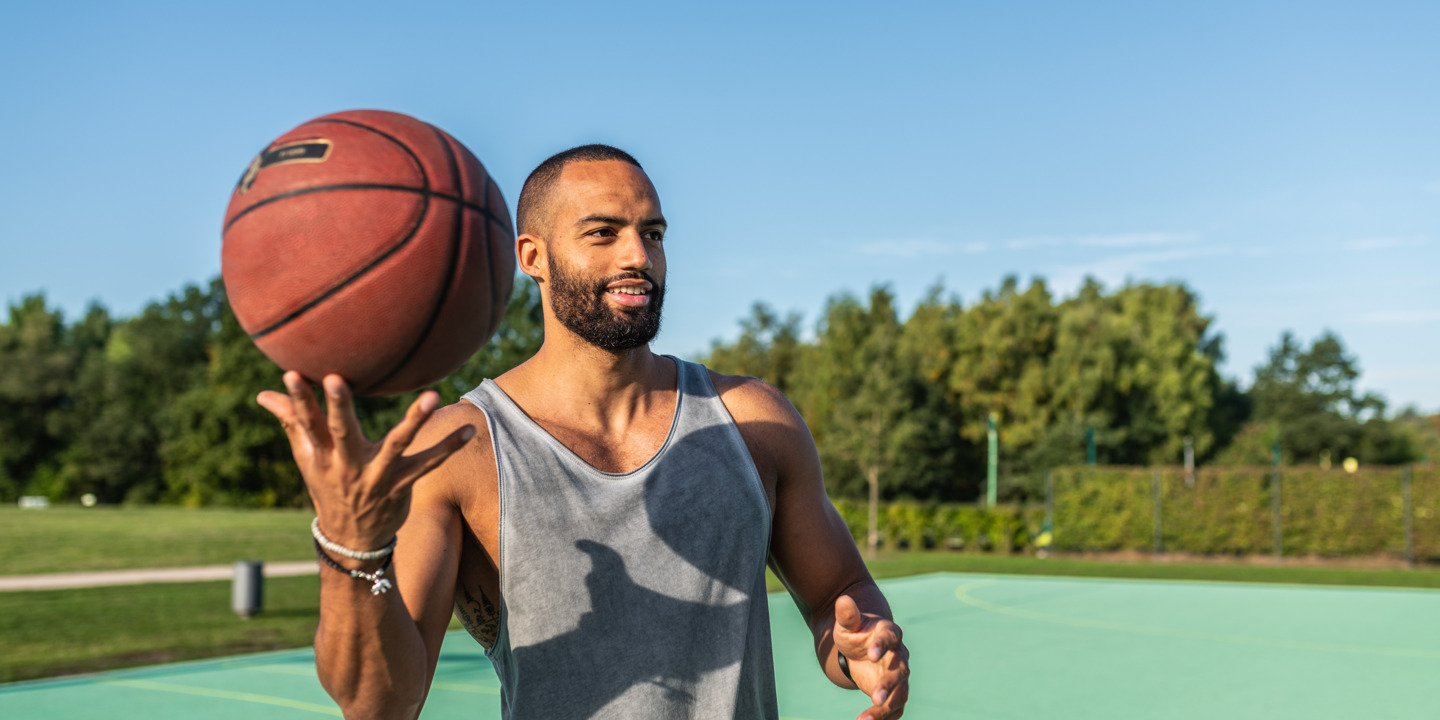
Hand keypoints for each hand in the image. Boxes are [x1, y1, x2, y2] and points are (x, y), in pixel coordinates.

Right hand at [257, 371, 473, 551]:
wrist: (352, 539)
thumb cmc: (328, 486)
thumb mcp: (307, 458)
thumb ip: (292, 421)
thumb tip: (264, 393)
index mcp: (320, 456)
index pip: (304, 423)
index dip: (298, 400)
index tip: (292, 374)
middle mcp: (346, 465)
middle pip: (341, 431)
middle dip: (339, 406)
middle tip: (337, 379)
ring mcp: (376, 476)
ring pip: (396, 444)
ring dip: (415, 420)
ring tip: (433, 396)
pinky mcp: (402, 484)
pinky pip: (429, 463)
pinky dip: (450, 446)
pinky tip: (471, 428)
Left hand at [834, 594, 909, 719]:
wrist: (862, 648)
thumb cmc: (854, 632)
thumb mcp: (847, 624)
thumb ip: (847, 614)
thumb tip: (843, 599)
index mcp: (889, 633)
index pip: (890, 638)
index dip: (882, 645)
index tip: (871, 655)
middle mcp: (898, 655)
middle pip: (900, 670)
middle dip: (889, 684)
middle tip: (875, 697)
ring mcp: (898, 675)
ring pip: (901, 693)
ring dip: (887, 706)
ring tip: (866, 719)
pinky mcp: (894, 691)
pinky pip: (895, 707)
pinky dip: (884, 717)